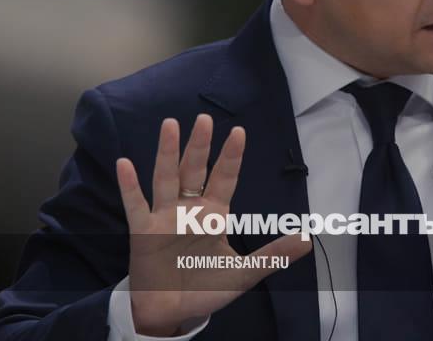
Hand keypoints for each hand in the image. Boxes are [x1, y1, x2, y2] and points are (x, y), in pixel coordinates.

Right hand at [115, 114, 311, 335]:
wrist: (172, 312)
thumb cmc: (205, 289)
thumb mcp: (243, 273)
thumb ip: (273, 255)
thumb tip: (308, 240)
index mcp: (213, 216)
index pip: (224, 179)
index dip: (231, 157)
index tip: (238, 132)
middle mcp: (189, 210)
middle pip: (194, 170)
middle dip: (199, 146)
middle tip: (204, 119)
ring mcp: (164, 218)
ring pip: (166, 178)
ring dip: (167, 153)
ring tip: (170, 126)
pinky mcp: (143, 232)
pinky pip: (136, 205)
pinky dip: (130, 186)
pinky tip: (124, 163)